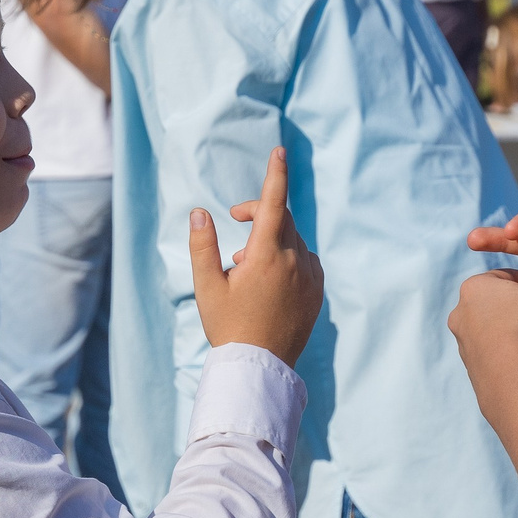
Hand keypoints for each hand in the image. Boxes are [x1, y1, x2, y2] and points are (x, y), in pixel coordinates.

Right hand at [190, 148, 324, 367]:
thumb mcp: (207, 287)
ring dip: (271, 239)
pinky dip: (288, 257)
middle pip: (281, 218)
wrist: (259, 366)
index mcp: (266, 256)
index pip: (273, 203)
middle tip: (235, 220)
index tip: (280, 151)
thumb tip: (201, 213)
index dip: (276, 174)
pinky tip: (269, 279)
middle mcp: (294, 261)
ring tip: (245, 266)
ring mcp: (310, 277)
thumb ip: (202, 246)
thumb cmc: (228, 326)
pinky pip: (305, 260)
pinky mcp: (317, 292)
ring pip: (293, 239)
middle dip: (259, 212)